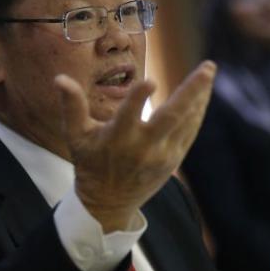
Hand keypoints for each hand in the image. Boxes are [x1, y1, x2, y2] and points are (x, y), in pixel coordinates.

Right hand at [55, 61, 216, 231]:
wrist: (108, 203)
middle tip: (208, 67)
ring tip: (209, 70)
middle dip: (191, 91)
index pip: (127, 116)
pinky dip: (198, 111)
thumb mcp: (75, 136)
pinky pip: (190, 131)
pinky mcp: (174, 159)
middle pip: (171, 117)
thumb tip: (60, 78)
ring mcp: (162, 155)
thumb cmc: (90, 163)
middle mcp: (143, 147)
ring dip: (200, 96)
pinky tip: (205, 92)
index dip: (138, 99)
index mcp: (117, 139)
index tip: (151, 81)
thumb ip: (71, 106)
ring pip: (186, 122)